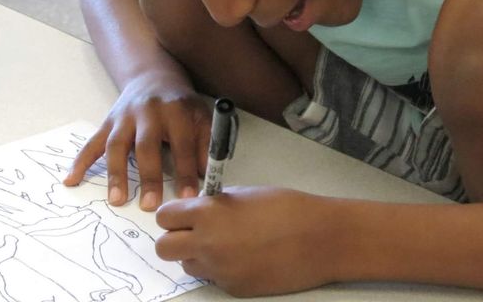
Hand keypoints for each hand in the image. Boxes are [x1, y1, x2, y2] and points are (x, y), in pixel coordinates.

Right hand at [63, 70, 210, 210]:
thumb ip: (206, 144)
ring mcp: (124, 117)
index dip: (186, 170)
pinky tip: (71, 179)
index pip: (182, 144)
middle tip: (150, 205)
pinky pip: (92, 143)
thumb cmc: (181, 104)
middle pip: (146, 146)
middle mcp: (148, 112)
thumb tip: (208, 177)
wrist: (153, 77)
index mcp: (175, 110)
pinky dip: (80, 161)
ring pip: (117, 145)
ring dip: (116, 173)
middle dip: (149, 176)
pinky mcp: (107, 122)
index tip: (189, 197)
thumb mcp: (201, 116)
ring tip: (117, 200)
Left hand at [155, 187, 336, 296]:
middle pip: (163, 248)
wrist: (319, 238)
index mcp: (208, 214)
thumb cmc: (286, 207)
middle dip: (174, 240)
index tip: (183, 215)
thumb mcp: (244, 194)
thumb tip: (199, 210)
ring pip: (187, 266)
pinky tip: (246, 257)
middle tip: (192, 233)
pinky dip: (222, 269)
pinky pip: (214, 278)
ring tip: (225, 244)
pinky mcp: (234, 289)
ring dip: (197, 256)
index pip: (164, 217)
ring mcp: (219, 270)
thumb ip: (215, 203)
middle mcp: (206, 244)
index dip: (173, 215)